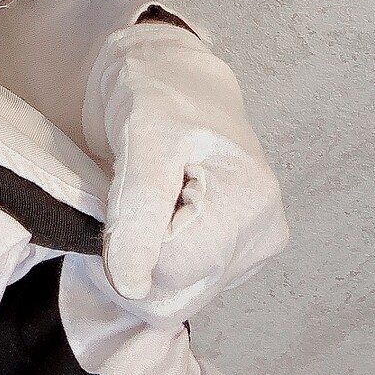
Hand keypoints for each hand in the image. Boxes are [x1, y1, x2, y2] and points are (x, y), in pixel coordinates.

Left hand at [81, 21, 288, 321]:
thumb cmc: (158, 92)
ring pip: (178, 300)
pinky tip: (152, 223)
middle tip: (116, 209)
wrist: (171, 74)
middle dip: (134, 263)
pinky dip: (154, 265)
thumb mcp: (141, 134)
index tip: (111, 204)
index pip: (174, 267)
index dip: (127, 246)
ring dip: (142, 265)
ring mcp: (251, 251)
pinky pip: (182, 288)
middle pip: (180, 296)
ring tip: (137, 210)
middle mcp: (262, 235)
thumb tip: (130, 284)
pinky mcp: (233, 258)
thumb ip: (138, 209)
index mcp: (250, 201)